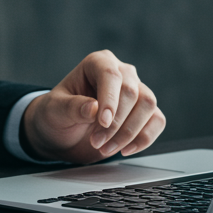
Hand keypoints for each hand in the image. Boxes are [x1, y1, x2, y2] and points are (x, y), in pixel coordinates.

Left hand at [21, 50, 165, 163]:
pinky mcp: (145, 111)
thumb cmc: (57, 114)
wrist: (63, 133)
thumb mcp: (55, 110)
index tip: (102, 122)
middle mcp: (120, 72)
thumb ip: (72, 107)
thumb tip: (94, 108)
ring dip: (129, 132)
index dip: (109, 100)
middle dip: (115, 123)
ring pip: (148, 105)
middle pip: (131, 92)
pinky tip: (125, 149)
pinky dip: (144, 138)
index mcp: (96, 63)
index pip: (110, 75)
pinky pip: (157, 121)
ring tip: (106, 148)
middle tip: (96, 142)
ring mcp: (136, 90)